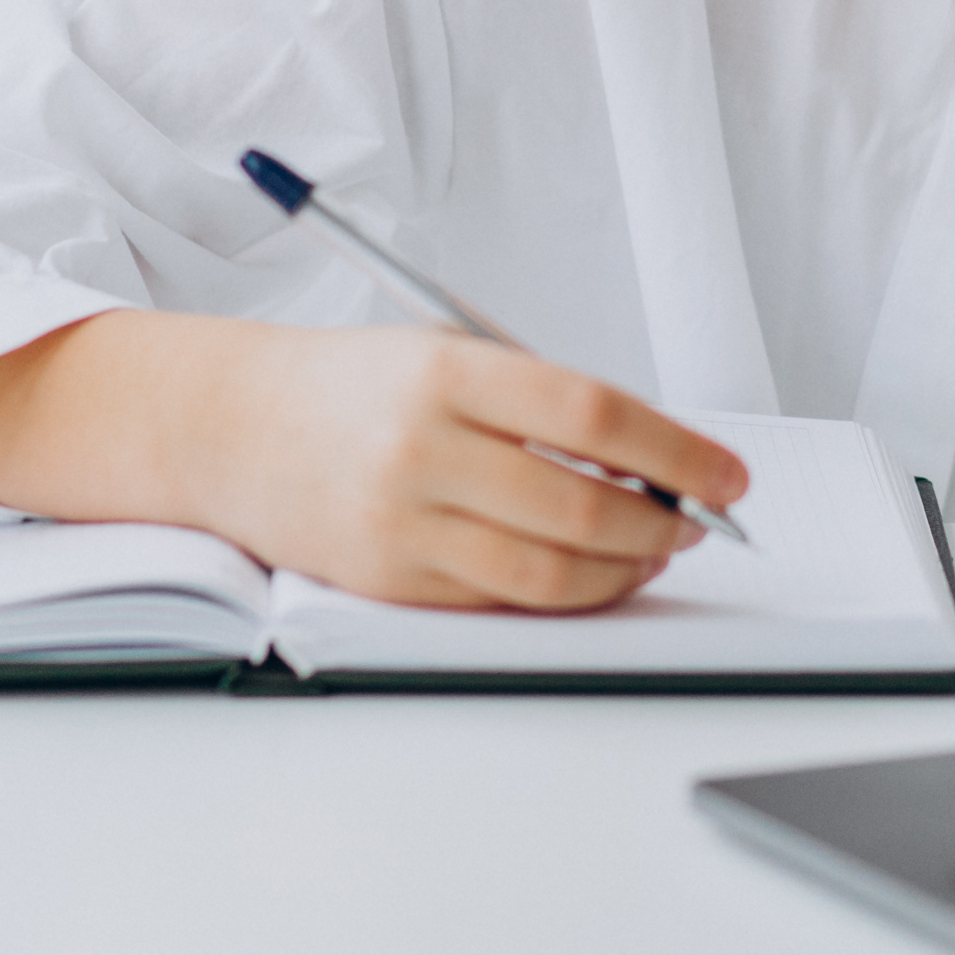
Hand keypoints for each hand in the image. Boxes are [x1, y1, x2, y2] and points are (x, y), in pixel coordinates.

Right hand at [0, 312, 749, 611]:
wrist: (226, 426)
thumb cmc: (348, 383)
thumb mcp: (442, 353)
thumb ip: (536, 399)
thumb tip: (652, 458)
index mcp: (448, 369)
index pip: (596, 414)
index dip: (679, 452)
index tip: (728, 476)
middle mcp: (424, 445)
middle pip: (584, 502)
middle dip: (664, 522)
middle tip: (699, 520)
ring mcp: (404, 520)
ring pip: (551, 568)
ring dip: (624, 569)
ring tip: (654, 551)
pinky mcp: (388, 579)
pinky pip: (501, 601)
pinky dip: (563, 595)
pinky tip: (590, 577)